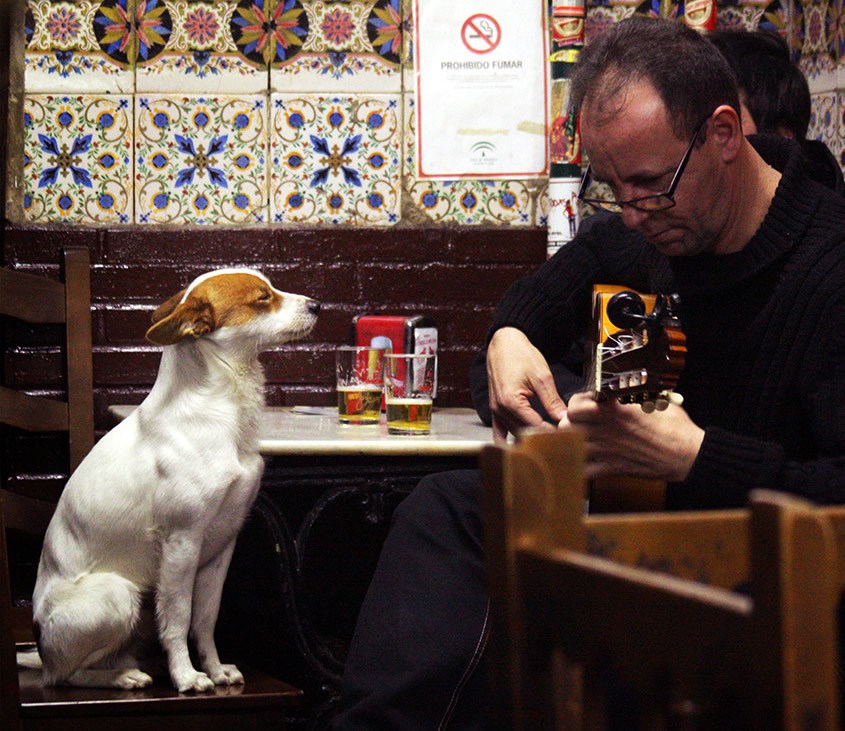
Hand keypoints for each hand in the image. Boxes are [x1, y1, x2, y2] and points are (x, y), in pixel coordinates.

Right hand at [486, 328, 566, 442]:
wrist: (504, 344)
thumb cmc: (520, 355)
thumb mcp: (542, 376)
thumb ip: (552, 400)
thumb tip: (564, 418)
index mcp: (511, 401)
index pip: (535, 427)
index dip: (552, 432)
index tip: (566, 434)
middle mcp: (500, 409)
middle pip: (524, 433)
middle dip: (542, 437)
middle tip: (561, 438)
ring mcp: (495, 410)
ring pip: (514, 434)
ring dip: (529, 438)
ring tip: (549, 438)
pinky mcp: (495, 409)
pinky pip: (499, 431)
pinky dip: (509, 439)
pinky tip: (521, 447)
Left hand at [560, 391, 703, 481]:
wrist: (688, 455)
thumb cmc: (676, 427)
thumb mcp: (656, 401)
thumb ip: (636, 395)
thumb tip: (632, 386)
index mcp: (615, 411)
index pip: (577, 405)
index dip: (576, 403)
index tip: (585, 402)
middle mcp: (607, 431)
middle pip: (567, 425)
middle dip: (569, 421)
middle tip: (578, 421)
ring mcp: (608, 451)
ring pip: (571, 446)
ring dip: (571, 441)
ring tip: (579, 438)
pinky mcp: (613, 469)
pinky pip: (584, 471)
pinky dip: (579, 467)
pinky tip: (583, 461)